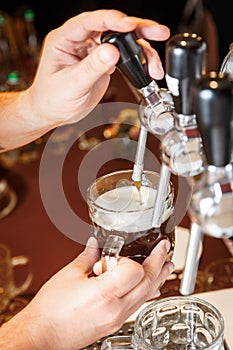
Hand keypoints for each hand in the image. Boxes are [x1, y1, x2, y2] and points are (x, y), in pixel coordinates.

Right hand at [0, 238, 173, 349]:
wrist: (42, 335)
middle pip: (147, 283)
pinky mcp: (114, 324)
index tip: (125, 252)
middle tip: (165, 249)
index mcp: (105, 293)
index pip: (136, 271)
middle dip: (159, 263)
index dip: (133, 258)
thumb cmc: (51, 311)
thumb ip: (88, 256)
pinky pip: (137, 306)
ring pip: (146, 296)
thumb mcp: (70, 275)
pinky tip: (150, 288)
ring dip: (158, 278)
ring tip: (167, 267)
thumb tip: (96, 244)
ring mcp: (117, 319)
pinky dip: (146, 293)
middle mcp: (116, 309)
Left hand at [26, 9, 169, 127]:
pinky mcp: (103, 62)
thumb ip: (91, 68)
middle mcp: (81, 41)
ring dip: (141, 50)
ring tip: (155, 63)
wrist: (53, 113)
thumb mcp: (70, 85)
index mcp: (65, 39)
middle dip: (136, 29)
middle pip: (112, 27)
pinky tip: (148, 68)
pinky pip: (124, 57)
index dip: (111, 20)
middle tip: (156, 31)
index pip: (90, 22)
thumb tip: (111, 52)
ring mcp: (93, 51)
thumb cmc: (51, 99)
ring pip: (122, 42)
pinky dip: (138, 62)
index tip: (127, 25)